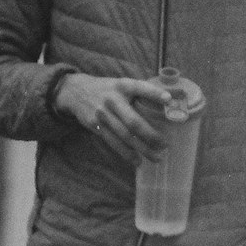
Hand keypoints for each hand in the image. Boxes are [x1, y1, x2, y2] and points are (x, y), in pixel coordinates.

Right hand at [54, 73, 171, 165]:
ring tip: (156, 158)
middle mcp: (112, 100)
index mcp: (122, 86)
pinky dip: (126, 153)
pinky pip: (113, 142)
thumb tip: (168, 102)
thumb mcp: (121, 84)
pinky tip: (137, 161)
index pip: (140, 87)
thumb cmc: (107, 89)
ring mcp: (103, 114)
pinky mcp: (95, 126)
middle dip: (151, 135)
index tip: (169, 99)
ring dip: (141, 149)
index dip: (154, 93)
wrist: (76, 92)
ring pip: (124, 136)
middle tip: (165, 145)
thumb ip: (139, 92)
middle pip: (133, 122)